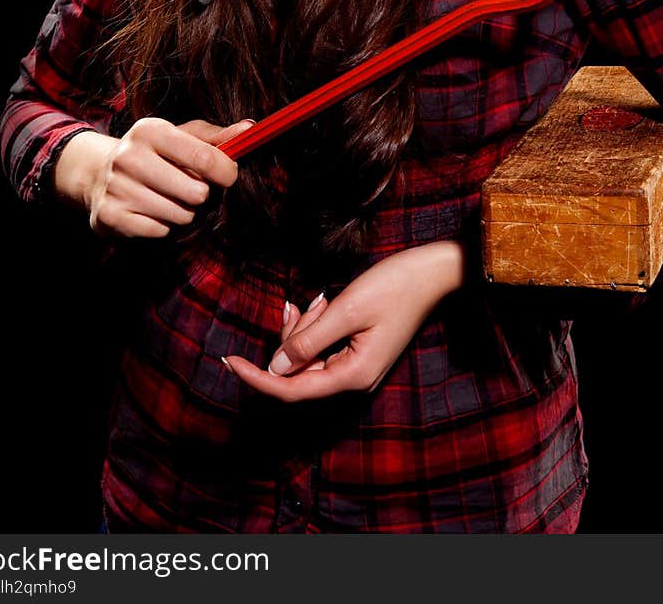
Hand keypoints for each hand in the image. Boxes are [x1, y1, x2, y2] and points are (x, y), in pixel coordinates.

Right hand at [79, 115, 254, 238]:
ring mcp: (117, 188)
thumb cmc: (154, 153)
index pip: (204, 156)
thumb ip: (217, 137)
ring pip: (180, 215)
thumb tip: (250, 129)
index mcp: (150, 130)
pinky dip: (164, 226)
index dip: (226, 171)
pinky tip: (152, 211)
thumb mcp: (182, 136)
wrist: (99, 173)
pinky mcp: (110, 216)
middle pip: (195, 192)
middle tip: (192, 188)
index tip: (229, 176)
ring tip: (170, 199)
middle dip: (202, 195)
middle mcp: (129, 157)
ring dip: (184, 212)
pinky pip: (160, 231)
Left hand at [222, 241, 465, 400]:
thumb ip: (309, 340)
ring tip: (320, 300)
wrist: (434, 273)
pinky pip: (324, 349)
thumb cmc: (395, 286)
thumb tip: (276, 369)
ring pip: (310, 358)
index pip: (292, 389)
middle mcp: (354, 379)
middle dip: (290, 338)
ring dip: (305, 329)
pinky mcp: (361, 353)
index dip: (257, 378)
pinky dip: (316, 328)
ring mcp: (358, 368)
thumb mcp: (346, 309)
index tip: (228, 362)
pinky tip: (323, 304)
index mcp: (353, 375)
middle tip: (297, 304)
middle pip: (300, 373)